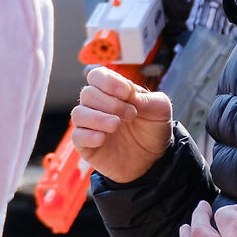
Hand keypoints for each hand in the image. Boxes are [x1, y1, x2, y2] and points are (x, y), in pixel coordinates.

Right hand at [70, 65, 173, 182]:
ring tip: (116, 125)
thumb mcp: (160, 110)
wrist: (154, 160)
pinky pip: (77, 136)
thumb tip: (127, 94)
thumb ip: (146, 98)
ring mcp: (90, 125)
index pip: (98, 76)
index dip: (109, 81)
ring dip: (98, 118)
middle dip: (110, 103)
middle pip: (88, 93)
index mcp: (113, 91)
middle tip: (131, 115)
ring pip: (79, 113)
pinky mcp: (86, 146)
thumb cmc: (153, 130)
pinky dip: (88, 136)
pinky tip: (103, 138)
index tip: (127, 93)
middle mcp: (98, 106)